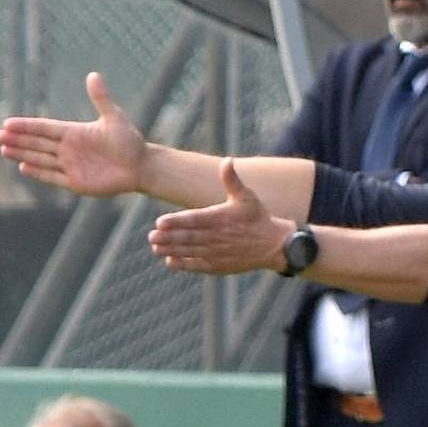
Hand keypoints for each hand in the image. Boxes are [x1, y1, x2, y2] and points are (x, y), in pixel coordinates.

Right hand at [0, 72, 146, 197]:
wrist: (140, 166)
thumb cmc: (129, 141)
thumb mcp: (114, 118)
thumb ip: (101, 98)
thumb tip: (93, 74)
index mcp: (74, 132)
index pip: (44, 128)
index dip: (27, 126)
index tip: (8, 123)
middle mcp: (68, 149)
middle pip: (38, 143)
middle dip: (18, 140)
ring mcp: (71, 165)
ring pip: (41, 159)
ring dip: (23, 155)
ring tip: (4, 150)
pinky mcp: (76, 182)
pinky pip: (53, 177)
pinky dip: (39, 173)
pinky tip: (23, 167)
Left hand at [148, 159, 286, 276]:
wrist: (276, 245)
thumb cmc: (258, 218)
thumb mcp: (247, 196)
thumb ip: (232, 180)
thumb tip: (227, 160)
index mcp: (222, 219)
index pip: (195, 220)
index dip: (177, 222)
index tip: (160, 222)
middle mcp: (219, 237)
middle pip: (190, 238)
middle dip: (169, 238)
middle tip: (152, 236)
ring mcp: (220, 253)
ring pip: (192, 252)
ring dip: (172, 251)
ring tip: (156, 247)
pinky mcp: (222, 266)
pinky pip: (200, 266)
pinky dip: (185, 265)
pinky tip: (171, 262)